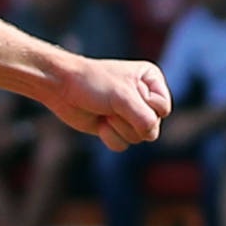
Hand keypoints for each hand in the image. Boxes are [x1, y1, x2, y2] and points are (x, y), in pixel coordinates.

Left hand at [47, 59, 170, 150]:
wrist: (61, 87)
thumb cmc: (93, 83)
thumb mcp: (123, 96)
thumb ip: (144, 118)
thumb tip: (150, 136)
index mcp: (152, 81)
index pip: (163, 109)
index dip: (145, 107)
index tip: (125, 93)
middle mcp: (144, 98)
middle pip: (152, 127)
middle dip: (128, 120)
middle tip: (111, 106)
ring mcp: (130, 114)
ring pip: (139, 137)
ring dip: (118, 127)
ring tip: (104, 111)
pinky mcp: (116, 128)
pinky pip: (123, 145)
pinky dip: (110, 137)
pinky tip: (99, 123)